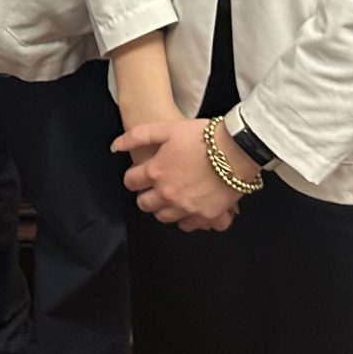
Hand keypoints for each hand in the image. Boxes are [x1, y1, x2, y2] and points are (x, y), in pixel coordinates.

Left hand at [111, 116, 245, 232]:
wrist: (237, 148)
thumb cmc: (203, 136)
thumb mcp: (167, 128)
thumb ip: (137, 136)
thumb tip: (115, 146)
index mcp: (155, 172)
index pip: (131, 182)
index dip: (134, 177)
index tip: (140, 175)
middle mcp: (167, 194)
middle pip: (145, 204)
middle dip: (146, 196)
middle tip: (156, 187)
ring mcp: (186, 207)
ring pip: (165, 217)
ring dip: (165, 208)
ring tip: (174, 197)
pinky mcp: (206, 216)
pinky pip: (190, 226)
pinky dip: (189, 219)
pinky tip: (192, 207)